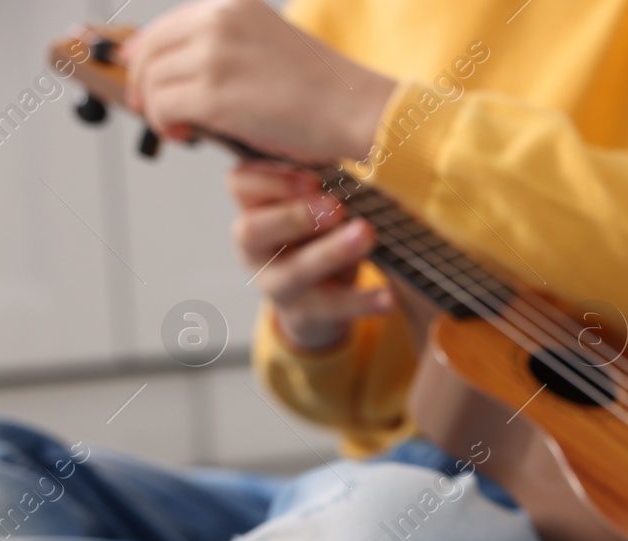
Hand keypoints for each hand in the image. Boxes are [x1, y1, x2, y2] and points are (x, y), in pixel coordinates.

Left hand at [122, 0, 393, 162]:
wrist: (358, 109)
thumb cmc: (327, 93)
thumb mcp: (272, 47)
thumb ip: (232, 48)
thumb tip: (192, 72)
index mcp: (233, 7)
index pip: (168, 25)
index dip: (145, 52)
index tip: (141, 76)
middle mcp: (217, 23)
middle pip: (150, 50)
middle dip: (140, 82)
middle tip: (148, 108)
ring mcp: (213, 57)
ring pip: (151, 80)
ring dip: (156, 108)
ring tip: (179, 128)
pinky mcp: (212, 95)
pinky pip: (162, 107)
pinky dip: (165, 124)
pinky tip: (184, 134)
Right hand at [229, 162, 393, 350]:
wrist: (317, 304)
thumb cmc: (316, 238)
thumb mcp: (313, 204)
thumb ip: (322, 179)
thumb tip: (364, 139)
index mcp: (254, 208)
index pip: (239, 185)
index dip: (270, 180)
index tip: (312, 179)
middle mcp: (255, 247)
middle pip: (253, 229)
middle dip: (295, 216)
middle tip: (336, 207)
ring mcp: (275, 283)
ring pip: (293, 271)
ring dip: (331, 252)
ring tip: (366, 236)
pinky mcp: (302, 313)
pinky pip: (330, 309)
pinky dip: (362, 302)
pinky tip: (388, 297)